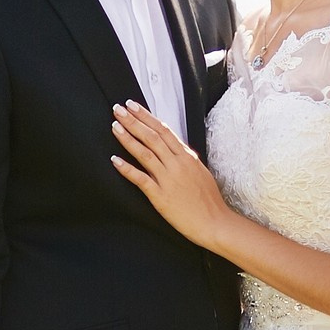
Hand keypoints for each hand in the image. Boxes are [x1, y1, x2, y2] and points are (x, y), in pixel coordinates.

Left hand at [109, 100, 231, 247]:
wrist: (214, 223)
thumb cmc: (208, 200)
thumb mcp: (199, 172)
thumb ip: (184, 159)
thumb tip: (172, 149)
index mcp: (187, 157)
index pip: (163, 130)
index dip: (146, 117)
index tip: (133, 107)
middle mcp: (177, 164)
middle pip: (152, 137)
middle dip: (133, 121)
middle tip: (118, 110)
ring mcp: (169, 179)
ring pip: (145, 153)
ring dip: (128, 139)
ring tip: (115, 127)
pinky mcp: (161, 196)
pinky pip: (141, 179)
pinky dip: (126, 169)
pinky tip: (115, 160)